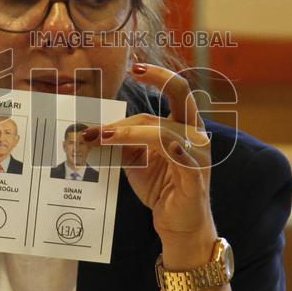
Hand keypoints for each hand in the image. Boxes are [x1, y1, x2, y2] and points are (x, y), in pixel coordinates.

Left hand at [84, 63, 216, 266]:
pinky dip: (175, 152)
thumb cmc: (159, 187)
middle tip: (134, 70)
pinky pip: (186, 160)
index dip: (156, 76)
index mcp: (183, 125)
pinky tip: (167, 148)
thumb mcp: (135, 159)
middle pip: (182, 96)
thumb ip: (122, 141)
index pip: (173, 92)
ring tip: (101, 137)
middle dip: (159, 79)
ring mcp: (197, 156)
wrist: (177, 224)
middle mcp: (195, 134)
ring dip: (131, 132)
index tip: (134, 66)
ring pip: (166, 131)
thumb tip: (94, 128)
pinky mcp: (195, 179)